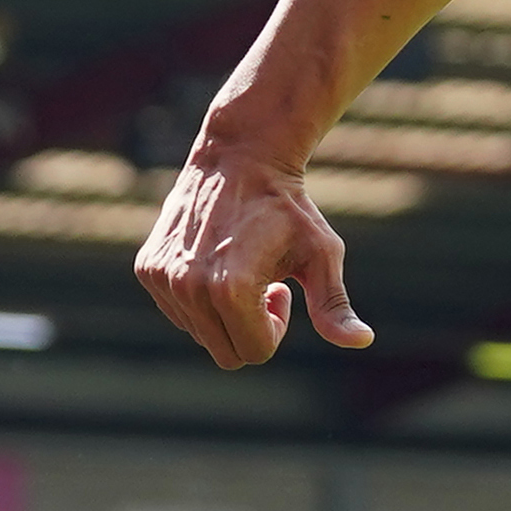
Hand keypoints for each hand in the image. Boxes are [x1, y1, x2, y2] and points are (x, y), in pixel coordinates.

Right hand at [133, 140, 372, 368]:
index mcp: (230, 289)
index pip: (255, 353)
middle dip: (251, 329)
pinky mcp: (147, 269)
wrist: (239, 156)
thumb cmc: (288, 208)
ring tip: (239, 268)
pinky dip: (200, 300)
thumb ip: (334, 305)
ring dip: (226, 314)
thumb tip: (363, 342)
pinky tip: (216, 262)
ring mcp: (162, 279)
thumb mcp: (321, 254)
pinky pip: (179, 314)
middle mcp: (189, 287)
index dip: (276, 327)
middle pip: (227, 354)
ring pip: (201, 336)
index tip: (282, 289)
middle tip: (264, 284)